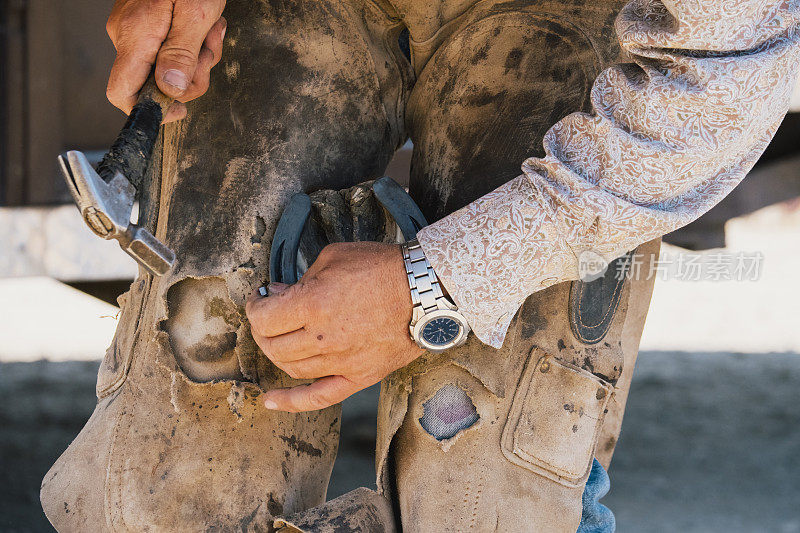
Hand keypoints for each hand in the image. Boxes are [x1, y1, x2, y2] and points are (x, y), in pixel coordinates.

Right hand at [105, 0, 226, 121]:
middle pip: (155, 84)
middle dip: (193, 76)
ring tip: (212, 28)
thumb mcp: (196, 15)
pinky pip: (170, 48)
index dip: (149, 111)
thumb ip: (182, 54)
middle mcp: (127, 35)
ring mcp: (136, 29)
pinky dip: (194, 42)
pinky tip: (205, 24)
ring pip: (169, 66)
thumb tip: (170, 90)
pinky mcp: (147, 23)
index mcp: (135, 37)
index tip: (179, 110)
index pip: (122, 93)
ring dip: (199, 56)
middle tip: (210, 50)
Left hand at [245, 242, 425, 411]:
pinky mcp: (359, 376)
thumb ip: (302, 279)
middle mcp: (323, 338)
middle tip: (269, 317)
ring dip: (277, 355)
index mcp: (313, 304)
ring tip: (279, 340)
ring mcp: (341, 361)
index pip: (264, 319)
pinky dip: (292, 403)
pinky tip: (271, 401)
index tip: (260, 300)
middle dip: (263, 330)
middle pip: (273, 346)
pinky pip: (320, 398)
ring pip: (292, 369)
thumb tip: (279, 295)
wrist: (426, 290)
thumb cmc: (383, 268)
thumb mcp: (334, 257)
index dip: (255, 308)